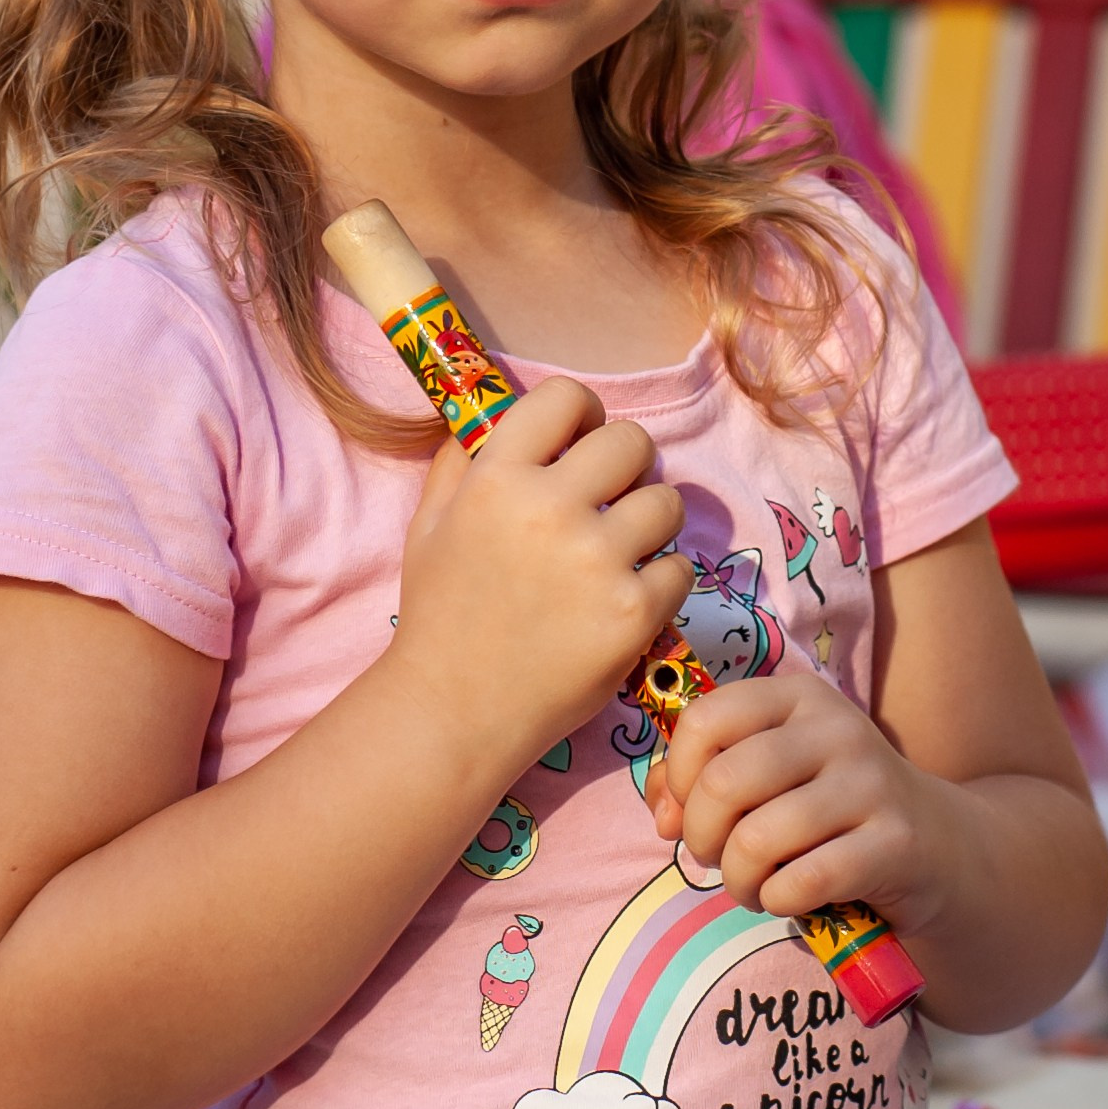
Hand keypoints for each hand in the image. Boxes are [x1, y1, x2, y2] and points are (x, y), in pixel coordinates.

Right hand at [392, 380, 689, 780]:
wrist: (455, 712)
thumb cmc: (440, 616)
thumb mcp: (428, 524)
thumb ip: (463, 460)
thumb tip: (497, 414)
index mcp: (498, 478)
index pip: (568, 396)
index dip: (583, 415)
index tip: (581, 443)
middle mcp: (550, 508)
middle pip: (632, 442)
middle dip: (626, 467)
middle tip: (609, 501)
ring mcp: (598, 561)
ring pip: (667, 501)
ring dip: (650, 522)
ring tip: (622, 552)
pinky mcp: (634, 613)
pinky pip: (679, 567)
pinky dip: (661, 582)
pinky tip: (627, 599)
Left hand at [647, 674, 957, 934]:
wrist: (939, 847)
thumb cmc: (831, 811)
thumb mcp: (772, 777)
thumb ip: (703, 780)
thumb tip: (663, 814)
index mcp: (797, 696)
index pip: (707, 718)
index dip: (679, 775)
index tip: (689, 810)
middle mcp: (836, 727)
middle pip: (724, 783)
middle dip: (702, 838)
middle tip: (716, 859)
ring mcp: (870, 782)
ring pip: (758, 838)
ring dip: (739, 880)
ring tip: (752, 886)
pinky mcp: (895, 841)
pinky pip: (804, 879)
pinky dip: (779, 901)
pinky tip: (789, 899)